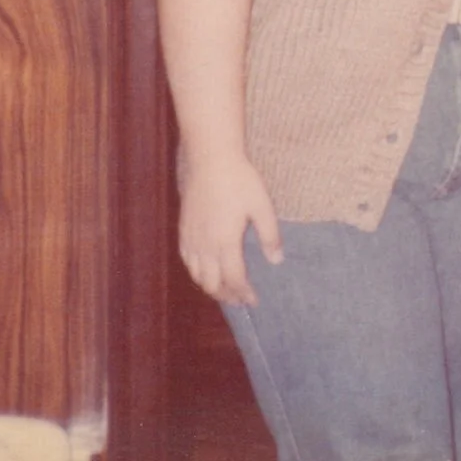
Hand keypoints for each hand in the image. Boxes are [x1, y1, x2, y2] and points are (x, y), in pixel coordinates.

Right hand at [177, 150, 282, 306]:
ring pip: (196, 275)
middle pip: (212, 284)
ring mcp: (191, 238)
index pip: (233, 279)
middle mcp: (205, 246)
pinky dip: (196, 272)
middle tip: (241, 300)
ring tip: (225, 290)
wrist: (211, 160)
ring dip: (211, 287)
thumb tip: (276, 261)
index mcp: (225, 242)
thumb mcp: (262, 206)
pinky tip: (206, 271)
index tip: (254, 300)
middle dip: (227, 296)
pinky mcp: (183, 230)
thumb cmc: (239, 181)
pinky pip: (187, 261)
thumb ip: (269, 235)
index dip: (244, 293)